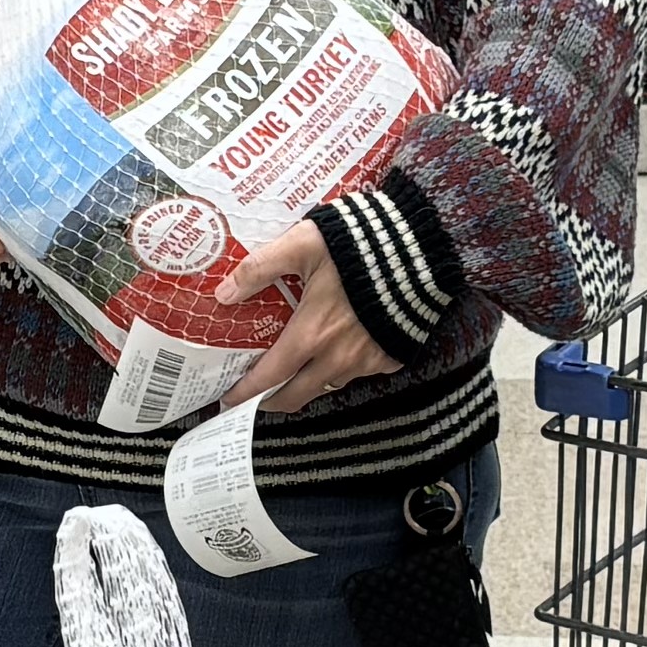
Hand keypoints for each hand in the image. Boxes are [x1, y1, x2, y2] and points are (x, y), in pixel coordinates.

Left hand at [210, 213, 403, 418]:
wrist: (420, 249)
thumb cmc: (359, 244)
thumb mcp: (302, 244)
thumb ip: (260, 267)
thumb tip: (225, 293)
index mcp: (311, 334)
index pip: (270, 376)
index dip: (246, 391)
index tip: (230, 399)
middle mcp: (337, 356)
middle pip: (297, 396)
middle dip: (273, 401)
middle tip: (259, 396)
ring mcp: (367, 361)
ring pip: (329, 385)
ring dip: (309, 383)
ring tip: (297, 371)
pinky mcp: (391, 357)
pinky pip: (361, 372)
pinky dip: (346, 368)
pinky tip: (341, 350)